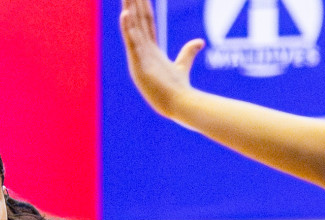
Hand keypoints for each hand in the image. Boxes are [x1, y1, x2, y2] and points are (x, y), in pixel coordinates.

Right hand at [120, 0, 204, 120]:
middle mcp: (141, 52)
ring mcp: (138, 58)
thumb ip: (188, 51)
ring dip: (128, 11)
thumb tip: (199, 41)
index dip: (141, 8)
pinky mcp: (138, 65)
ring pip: (132, 29)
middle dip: (132, 5)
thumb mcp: (182, 65)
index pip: (145, 24)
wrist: (177, 104)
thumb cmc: (177, 89)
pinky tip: (125, 14)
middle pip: (136, 22)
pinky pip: (132, 42)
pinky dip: (127, 28)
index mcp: (150, 51)